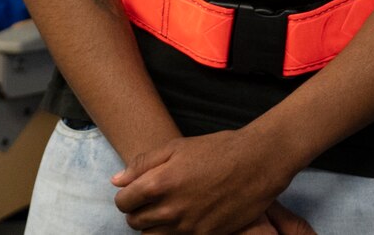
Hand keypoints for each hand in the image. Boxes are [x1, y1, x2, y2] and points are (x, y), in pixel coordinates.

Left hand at [112, 131, 312, 234]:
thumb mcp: (175, 147)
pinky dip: (175, 231)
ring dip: (153, 225)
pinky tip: (185, 216)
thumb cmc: (216, 150)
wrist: (256, 164)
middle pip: (135, 223)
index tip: (133, 192)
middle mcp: (171, 210)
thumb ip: (142, 164)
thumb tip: (117, 181)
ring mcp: (188, 226)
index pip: (123, 202)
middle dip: (137, 212)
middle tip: (148, 201)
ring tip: (165, 209)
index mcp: (159, 184)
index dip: (125, 197)